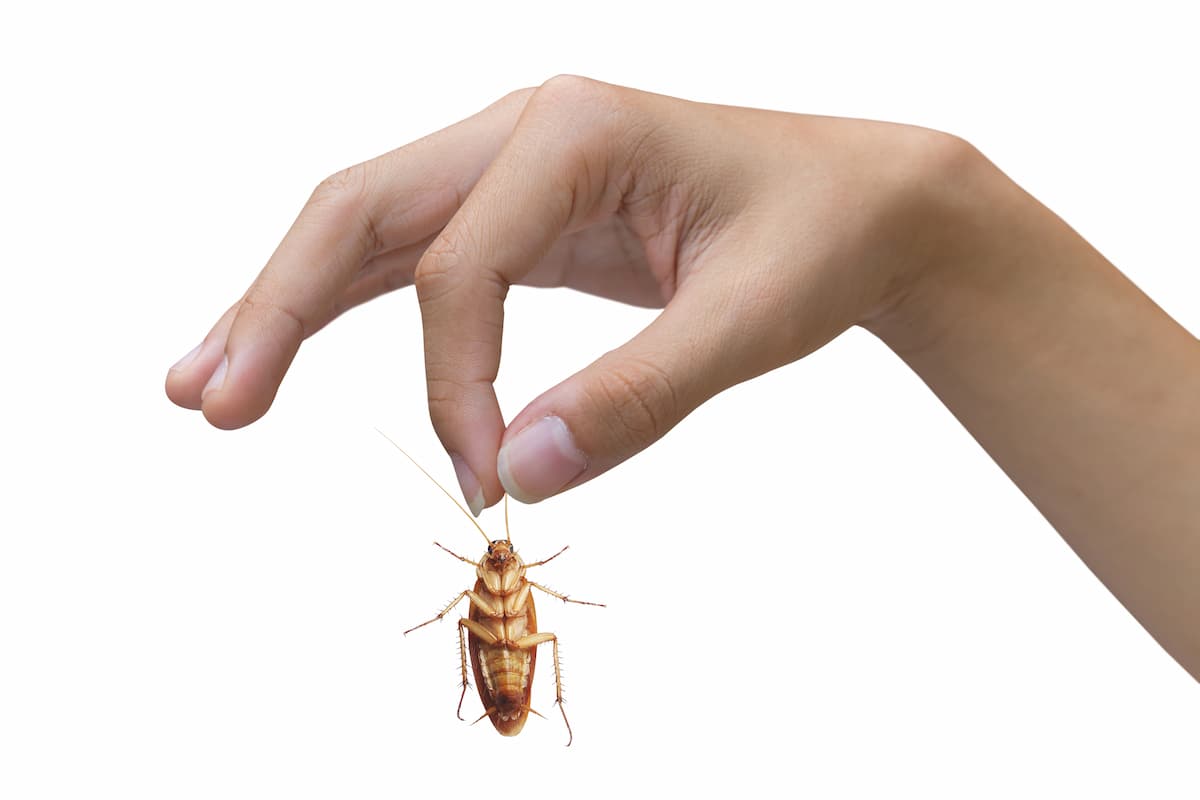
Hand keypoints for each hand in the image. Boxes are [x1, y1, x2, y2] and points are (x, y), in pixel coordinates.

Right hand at [165, 75, 972, 512]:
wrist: (858, 204)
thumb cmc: (815, 243)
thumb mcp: (749, 322)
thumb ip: (640, 397)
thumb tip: (520, 479)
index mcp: (572, 132)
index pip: (461, 265)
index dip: (456, 384)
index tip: (489, 475)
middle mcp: (522, 130)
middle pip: (360, 211)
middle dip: (279, 308)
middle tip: (206, 401)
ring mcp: (512, 165)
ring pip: (365, 228)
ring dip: (282, 304)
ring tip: (205, 383)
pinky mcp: (518, 210)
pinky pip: (410, 256)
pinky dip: (342, 305)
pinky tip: (285, 347)